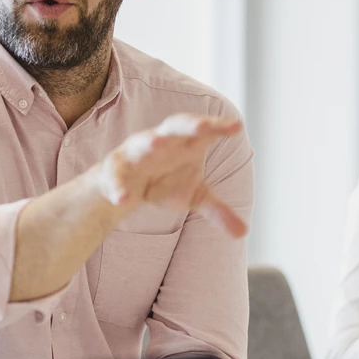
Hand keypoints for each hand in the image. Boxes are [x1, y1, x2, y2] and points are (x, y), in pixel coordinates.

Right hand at [89, 114, 247, 237]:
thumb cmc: (166, 182)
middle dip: (189, 125)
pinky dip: (118, 186)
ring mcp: (136, 152)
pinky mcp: (114, 168)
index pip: (204, 131)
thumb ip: (218, 211)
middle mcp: (162, 141)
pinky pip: (115, 175)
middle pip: (176, 126)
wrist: (127, 189)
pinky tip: (123, 200)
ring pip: (142, 142)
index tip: (237, 126)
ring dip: (150, 142)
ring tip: (158, 143)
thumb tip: (243, 233)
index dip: (219, 127)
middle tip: (204, 127)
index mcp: (184, 144)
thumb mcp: (195, 197)